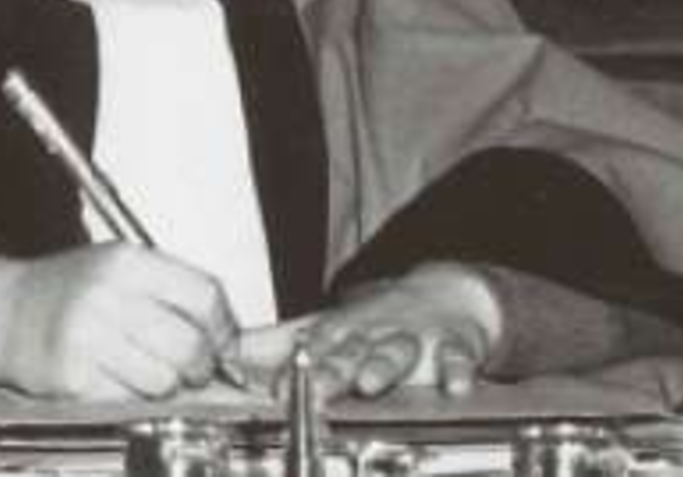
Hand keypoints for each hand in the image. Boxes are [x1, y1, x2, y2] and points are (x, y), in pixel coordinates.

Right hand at [0, 244, 236, 399]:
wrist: (0, 312)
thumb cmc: (66, 292)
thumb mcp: (119, 271)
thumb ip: (172, 293)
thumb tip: (234, 338)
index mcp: (126, 261)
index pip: (204, 296)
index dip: (225, 328)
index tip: (225, 344)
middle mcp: (107, 295)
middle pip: (189, 344)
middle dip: (202, 366)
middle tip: (195, 369)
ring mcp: (87, 338)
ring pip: (164, 380)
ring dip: (166, 385)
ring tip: (147, 371)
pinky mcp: (72, 377)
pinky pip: (128, 399)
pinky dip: (133, 397)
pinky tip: (115, 378)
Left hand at [229, 262, 501, 397]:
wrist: (447, 294)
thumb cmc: (379, 322)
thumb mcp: (328, 326)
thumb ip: (276, 343)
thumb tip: (226, 355)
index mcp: (341, 331)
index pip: (312, 347)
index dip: (294, 366)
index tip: (277, 388)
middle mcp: (373, 334)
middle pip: (350, 351)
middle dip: (332, 369)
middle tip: (317, 385)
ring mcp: (414, 338)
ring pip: (397, 352)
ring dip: (384, 365)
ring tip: (371, 381)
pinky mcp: (453, 345)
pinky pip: (456, 358)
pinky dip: (457, 371)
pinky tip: (453, 385)